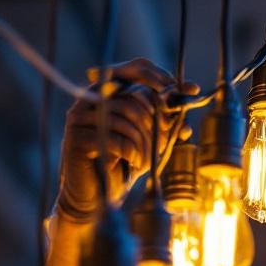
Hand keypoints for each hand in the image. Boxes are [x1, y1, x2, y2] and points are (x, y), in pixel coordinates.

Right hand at [59, 58, 198, 217]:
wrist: (95, 197)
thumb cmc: (121, 165)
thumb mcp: (148, 142)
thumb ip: (164, 124)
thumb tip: (187, 111)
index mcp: (106, 92)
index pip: (136, 69)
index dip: (162, 78)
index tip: (188, 90)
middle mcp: (90, 99)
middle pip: (134, 98)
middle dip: (156, 122)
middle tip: (164, 141)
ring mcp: (79, 117)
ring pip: (126, 118)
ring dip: (145, 142)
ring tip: (146, 159)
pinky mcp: (76, 138)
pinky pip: (116, 139)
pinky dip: (133, 153)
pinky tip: (135, 163)